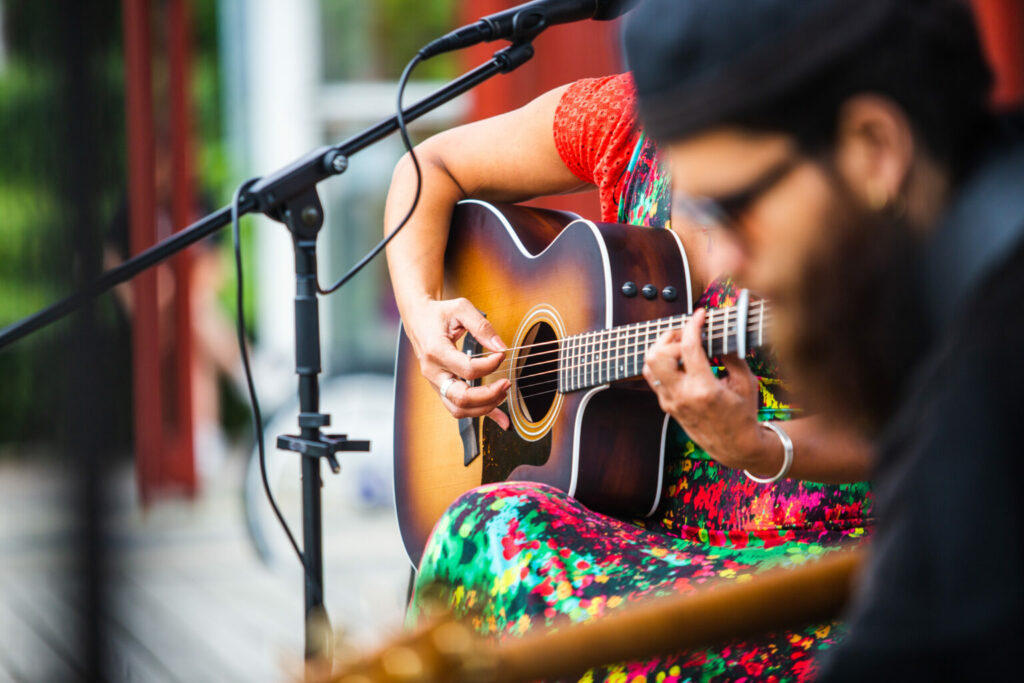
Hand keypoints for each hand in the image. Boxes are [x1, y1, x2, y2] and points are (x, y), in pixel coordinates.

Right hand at [404, 297, 510, 428]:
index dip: (489, 366)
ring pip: (458, 409)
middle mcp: (433, 372)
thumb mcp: (461, 309)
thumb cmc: (438, 314)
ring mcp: (435, 383)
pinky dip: (481, 414)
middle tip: (506, 383)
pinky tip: (501, 418)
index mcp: (435, 351)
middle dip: (488, 395)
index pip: (467, 369)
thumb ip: (482, 327)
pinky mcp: (441, 388)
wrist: (418, 319)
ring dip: (485, 407)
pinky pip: (459, 408)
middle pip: (461, 398)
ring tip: (502, 393)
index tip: (501, 355)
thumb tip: (500, 347)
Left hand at [642, 308, 772, 470]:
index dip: (693, 325)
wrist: (734, 446)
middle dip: (670, 337)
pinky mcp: (666, 405)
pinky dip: (662, 363)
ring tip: (681, 346)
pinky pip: (652, 377)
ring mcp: (670, 402)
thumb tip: (719, 334)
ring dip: (661, 349)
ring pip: (649, 365)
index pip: (689, 348)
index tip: (700, 314)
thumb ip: (731, 356)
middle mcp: (682, 395)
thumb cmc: (743, 414)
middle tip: (687, 334)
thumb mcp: (746, 382)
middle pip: (656, 355)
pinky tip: (678, 360)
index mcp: (704, 389)